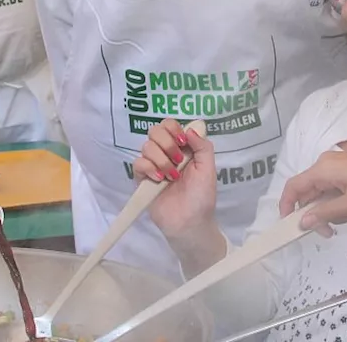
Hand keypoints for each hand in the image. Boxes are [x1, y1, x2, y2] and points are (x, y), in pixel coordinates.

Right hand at [131, 119, 217, 244]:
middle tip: (178, 160)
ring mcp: (153, 165)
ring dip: (161, 159)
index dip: (173, 128)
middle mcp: (166, 153)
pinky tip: (159, 179)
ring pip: (146, 146)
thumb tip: (189, 129)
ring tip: (171, 176)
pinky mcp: (142, 179)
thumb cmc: (201, 197)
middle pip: (155, 130)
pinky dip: (148, 168)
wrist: (189, 222)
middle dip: (167, 143)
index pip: (170, 125)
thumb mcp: (208, 169)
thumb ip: (203, 146)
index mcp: (182, 148)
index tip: (182, 141)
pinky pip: (138, 163)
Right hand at [279, 148, 346, 235]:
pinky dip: (338, 202)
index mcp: (323, 169)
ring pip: (321, 192)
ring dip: (329, 210)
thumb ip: (326, 213)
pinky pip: (332, 188)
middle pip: (307, 192)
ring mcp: (336, 165)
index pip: (293, 187)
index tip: (289, 226)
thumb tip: (302, 222)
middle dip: (315, 214)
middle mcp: (325, 164)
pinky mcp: (346, 169)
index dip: (286, 206)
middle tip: (328, 233)